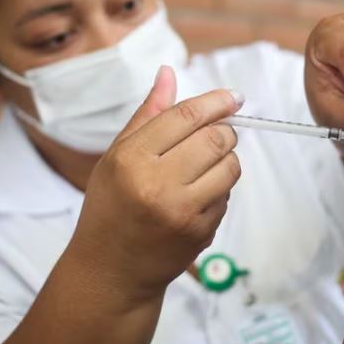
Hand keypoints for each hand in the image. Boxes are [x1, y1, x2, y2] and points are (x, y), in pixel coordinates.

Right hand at [72, 66, 242, 303]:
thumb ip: (148, 115)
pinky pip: (227, 196)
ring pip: (230, 167)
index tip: (233, 97)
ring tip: (202, 167)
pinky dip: (218, 189)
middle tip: (214, 134)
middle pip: (216, 138)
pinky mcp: (201, 233)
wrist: (111, 271)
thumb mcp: (116, 156)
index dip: (216, 102)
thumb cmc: (110, 208)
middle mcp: (157, 185)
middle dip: (223, 131)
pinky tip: (194, 197)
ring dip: (225, 160)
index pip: (186, 117)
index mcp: (131, 159)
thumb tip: (168, 73)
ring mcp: (182, 212)